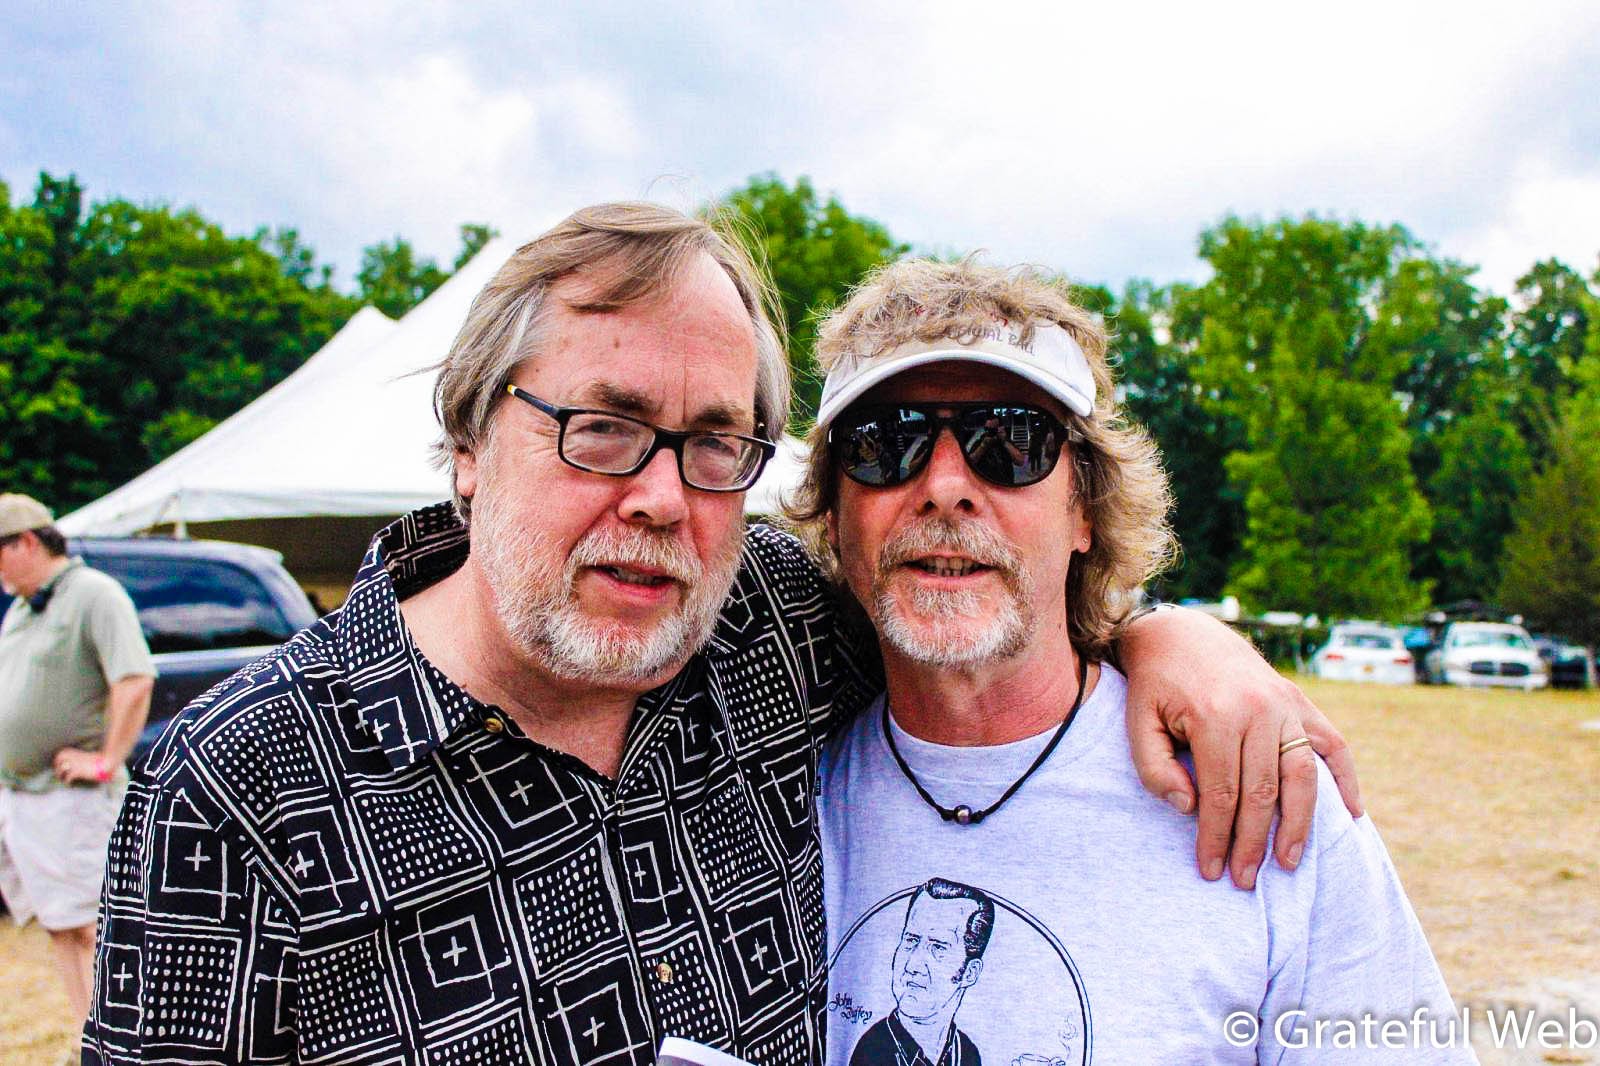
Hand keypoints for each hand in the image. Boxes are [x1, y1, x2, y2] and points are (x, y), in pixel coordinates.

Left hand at [52, 746, 108, 784]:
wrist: (107, 761)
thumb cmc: (101, 760)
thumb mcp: (89, 757)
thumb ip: (82, 759)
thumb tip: (80, 764)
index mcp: (76, 752)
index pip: (61, 754)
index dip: (58, 760)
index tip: (59, 765)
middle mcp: (73, 757)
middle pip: (58, 759)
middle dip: (56, 766)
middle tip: (59, 773)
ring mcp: (75, 764)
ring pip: (60, 768)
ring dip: (59, 774)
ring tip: (62, 779)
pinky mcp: (78, 771)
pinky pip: (68, 777)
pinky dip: (67, 781)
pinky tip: (69, 783)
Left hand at [1121, 608, 1362, 888]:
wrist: (1182, 633)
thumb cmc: (1156, 685)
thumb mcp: (1137, 722)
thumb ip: (1154, 768)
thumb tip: (1191, 808)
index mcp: (1215, 716)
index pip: (1220, 794)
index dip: (1216, 837)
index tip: (1210, 871)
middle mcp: (1258, 710)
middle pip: (1262, 793)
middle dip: (1253, 843)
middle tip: (1244, 880)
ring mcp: (1285, 705)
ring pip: (1302, 776)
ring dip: (1299, 825)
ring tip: (1288, 863)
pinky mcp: (1300, 702)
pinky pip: (1333, 745)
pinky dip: (1346, 780)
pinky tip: (1349, 815)